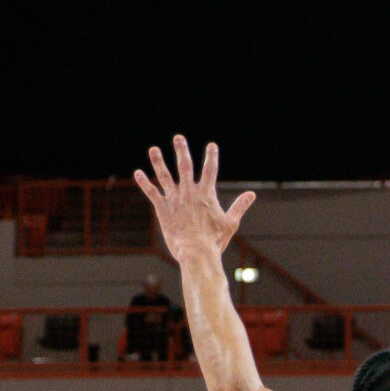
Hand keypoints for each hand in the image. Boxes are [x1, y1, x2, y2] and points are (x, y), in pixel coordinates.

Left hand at [135, 137, 256, 269]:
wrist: (196, 252)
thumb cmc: (214, 240)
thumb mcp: (231, 223)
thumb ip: (240, 206)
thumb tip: (252, 195)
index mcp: (206, 195)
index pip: (210, 170)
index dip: (212, 156)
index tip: (212, 145)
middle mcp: (189, 192)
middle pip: (185, 166)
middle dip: (182, 151)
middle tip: (178, 138)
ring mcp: (175, 199)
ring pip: (165, 176)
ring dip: (159, 161)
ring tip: (154, 149)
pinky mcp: (163, 209)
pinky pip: (152, 192)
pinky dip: (144, 182)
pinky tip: (138, 173)